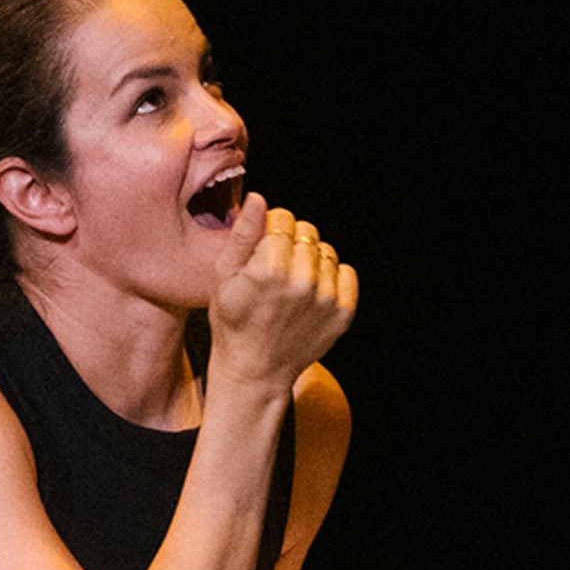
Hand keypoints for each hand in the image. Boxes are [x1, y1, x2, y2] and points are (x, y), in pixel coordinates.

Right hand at [210, 196, 357, 389]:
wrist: (255, 370)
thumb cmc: (233, 322)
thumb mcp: (223, 276)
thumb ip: (243, 235)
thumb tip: (258, 199)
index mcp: (270, 269)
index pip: (283, 217)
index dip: (270, 227)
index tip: (262, 247)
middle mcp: (303, 282)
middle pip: (307, 231)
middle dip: (290, 242)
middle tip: (275, 268)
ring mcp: (326, 298)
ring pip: (326, 251)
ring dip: (310, 259)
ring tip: (292, 283)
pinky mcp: (342, 312)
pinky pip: (345, 272)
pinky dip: (331, 276)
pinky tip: (311, 292)